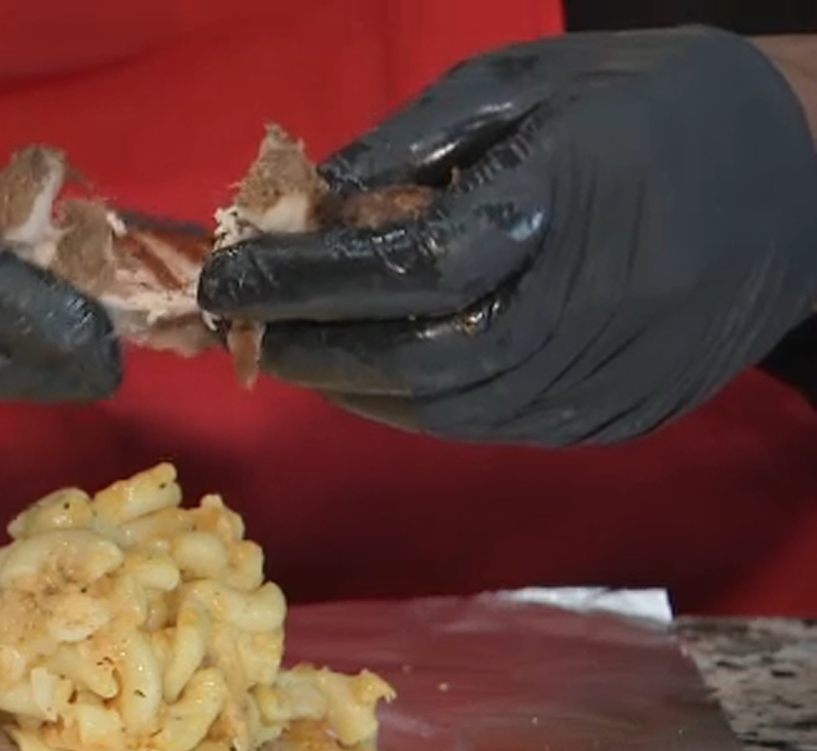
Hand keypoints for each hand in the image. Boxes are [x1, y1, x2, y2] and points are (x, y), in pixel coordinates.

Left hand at [198, 26, 816, 443]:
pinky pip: (493, 426)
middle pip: (415, 357)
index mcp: (566, 203)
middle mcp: (590, 306)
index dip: (305, 279)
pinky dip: (415, 408)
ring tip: (296, 354)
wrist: (808, 172)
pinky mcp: (624, 414)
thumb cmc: (658, 103)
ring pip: (449, 410)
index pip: (404, 264)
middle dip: (314, 346)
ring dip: (355, 387)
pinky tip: (373, 380)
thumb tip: (313, 200)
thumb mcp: (528, 82)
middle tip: (246, 328)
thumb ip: (413, 144)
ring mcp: (612, 375)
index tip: (233, 278)